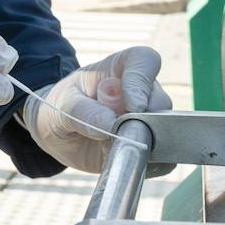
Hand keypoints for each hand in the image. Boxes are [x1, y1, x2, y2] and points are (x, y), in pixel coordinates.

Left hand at [22, 46, 172, 173]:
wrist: (60, 132)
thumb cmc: (63, 105)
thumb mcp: (63, 103)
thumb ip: (83, 111)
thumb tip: (110, 124)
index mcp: (120, 68)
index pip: (144, 61)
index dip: (141, 82)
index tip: (133, 106)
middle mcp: (141, 91)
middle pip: (160, 101)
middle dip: (142, 121)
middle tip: (118, 133)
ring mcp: (148, 119)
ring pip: (164, 131)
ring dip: (143, 144)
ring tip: (113, 149)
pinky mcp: (148, 146)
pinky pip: (163, 158)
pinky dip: (149, 163)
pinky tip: (124, 161)